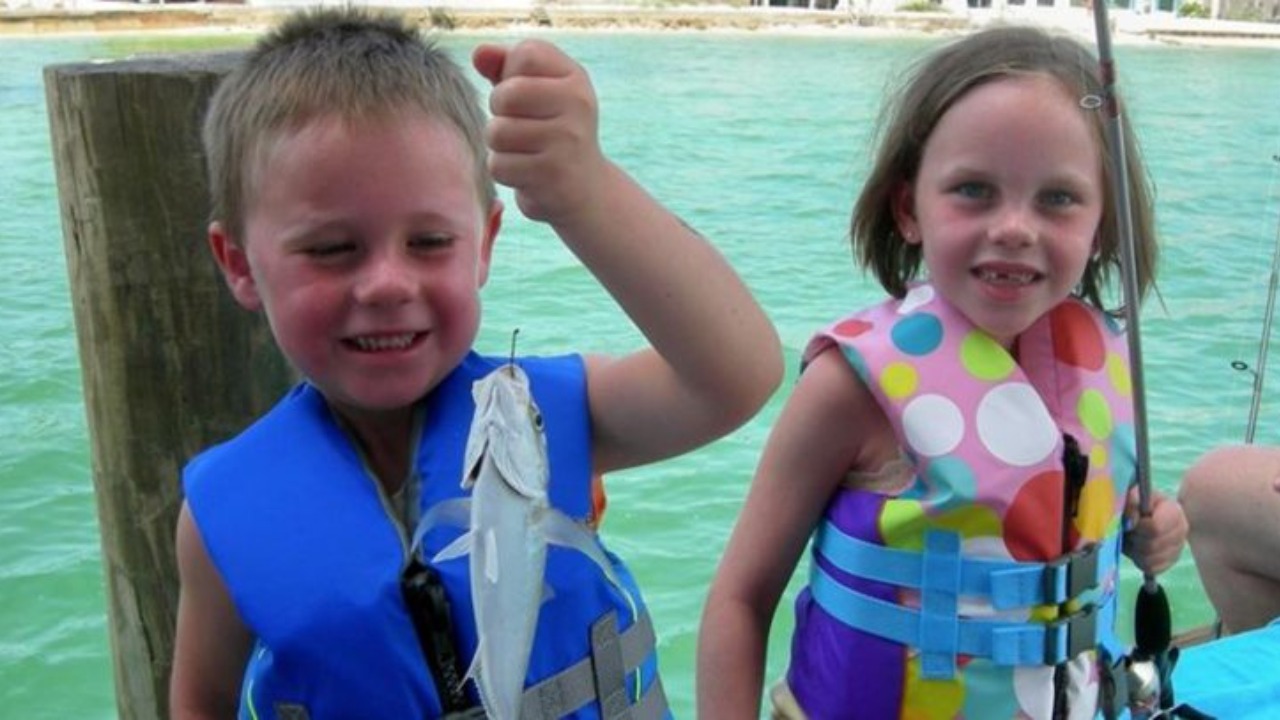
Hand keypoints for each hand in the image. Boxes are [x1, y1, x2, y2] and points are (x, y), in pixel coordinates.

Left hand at [472, 40, 605, 224]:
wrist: (586, 189)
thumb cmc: (552, 132)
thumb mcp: (536, 93)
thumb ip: (506, 67)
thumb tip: (480, 52)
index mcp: (575, 78)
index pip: (525, 54)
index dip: (510, 74)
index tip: (526, 94)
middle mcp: (578, 104)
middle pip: (506, 95)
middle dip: (499, 113)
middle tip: (519, 126)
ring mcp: (567, 140)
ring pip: (498, 133)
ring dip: (500, 146)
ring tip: (524, 151)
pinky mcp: (552, 175)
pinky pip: (500, 166)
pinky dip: (506, 172)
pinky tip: (527, 173)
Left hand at [1122, 488, 1187, 575]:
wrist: (1136, 513)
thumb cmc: (1133, 503)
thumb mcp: (1130, 496)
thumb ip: (1130, 504)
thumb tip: (1131, 522)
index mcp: (1174, 511)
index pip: (1155, 528)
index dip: (1138, 527)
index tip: (1129, 522)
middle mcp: (1181, 530)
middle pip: (1151, 546)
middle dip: (1134, 539)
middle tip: (1128, 530)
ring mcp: (1177, 548)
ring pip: (1149, 559)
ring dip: (1133, 550)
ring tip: (1130, 538)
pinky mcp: (1169, 562)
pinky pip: (1150, 568)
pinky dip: (1138, 560)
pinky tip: (1136, 548)